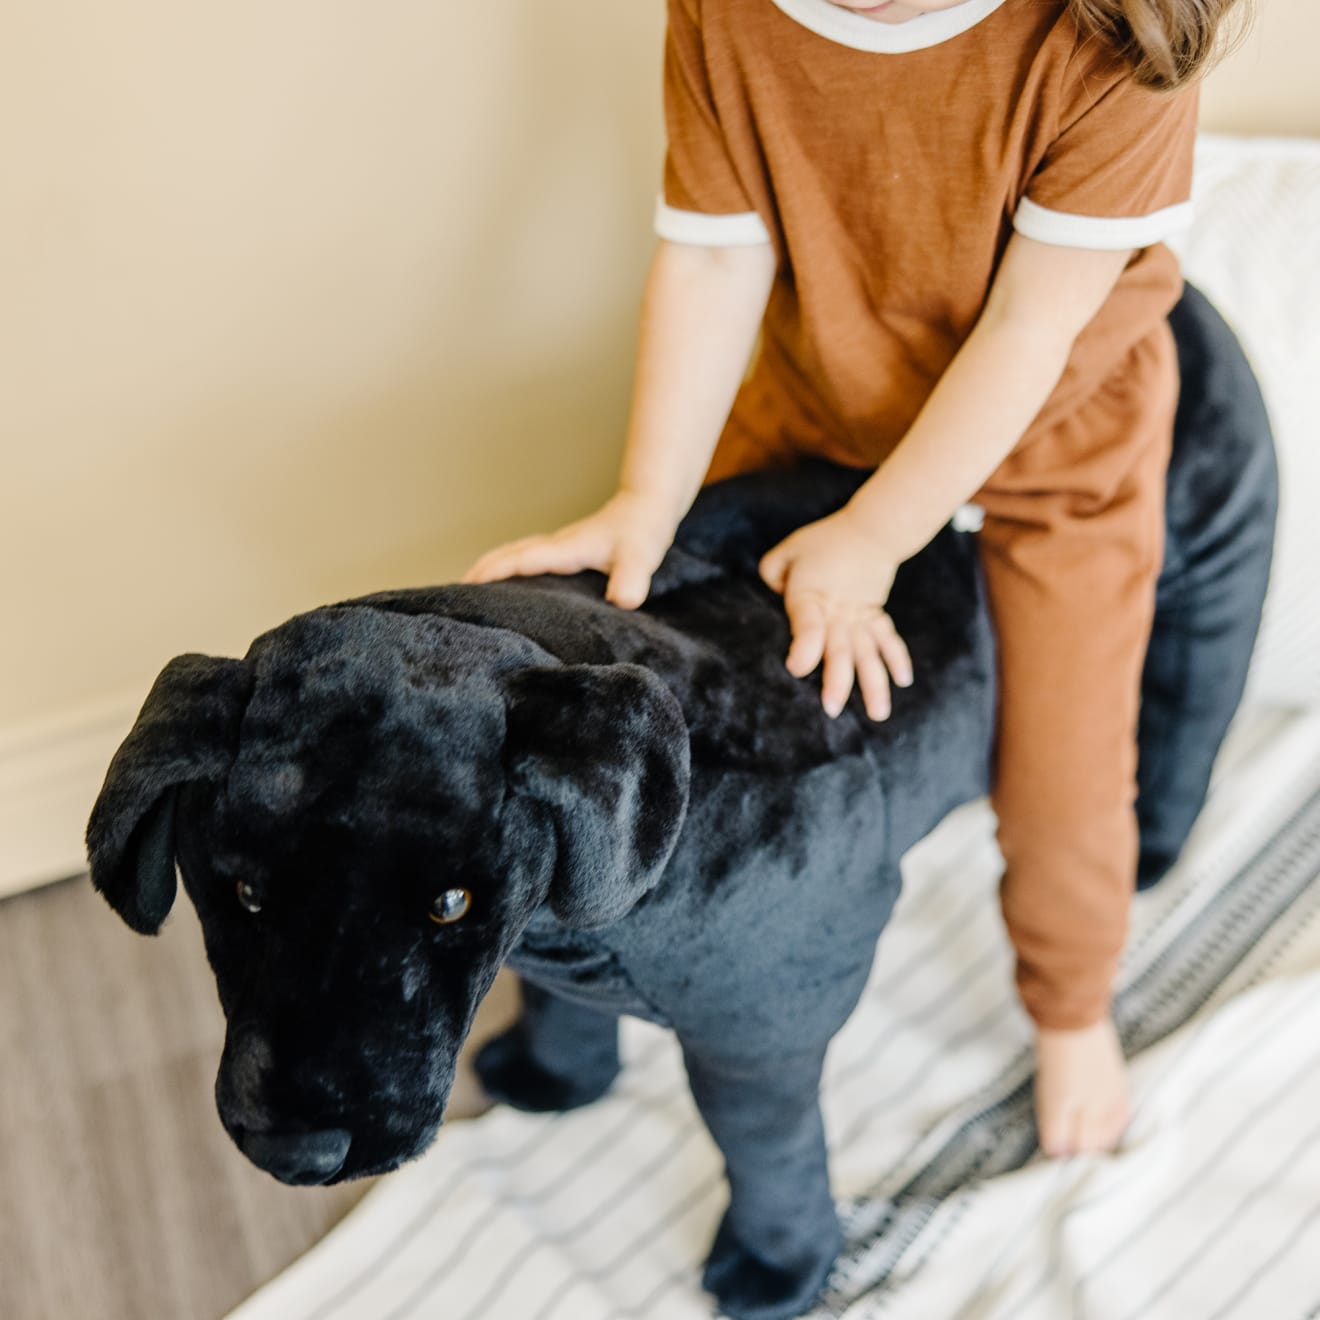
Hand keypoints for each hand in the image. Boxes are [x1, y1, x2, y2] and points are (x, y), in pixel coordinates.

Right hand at [461, 488, 676, 608]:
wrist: (647, 507)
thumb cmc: (642, 533)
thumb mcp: (641, 557)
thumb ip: (632, 578)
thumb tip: (624, 601)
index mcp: (566, 549)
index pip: (523, 560)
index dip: (496, 573)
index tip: (469, 588)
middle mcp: (554, 545)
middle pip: (506, 555)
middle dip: (480, 572)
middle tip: (452, 596)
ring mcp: (555, 546)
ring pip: (511, 554)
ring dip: (487, 569)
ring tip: (466, 593)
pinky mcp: (561, 551)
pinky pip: (523, 558)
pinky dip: (504, 568)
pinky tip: (502, 585)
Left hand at [758, 507, 912, 720]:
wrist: (871, 528)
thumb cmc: (823, 540)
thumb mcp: (788, 550)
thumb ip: (772, 571)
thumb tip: (772, 593)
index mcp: (811, 596)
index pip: (808, 625)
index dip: (803, 648)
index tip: (796, 669)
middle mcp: (838, 611)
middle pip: (840, 648)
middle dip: (837, 681)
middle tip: (832, 709)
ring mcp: (861, 615)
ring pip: (869, 653)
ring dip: (875, 684)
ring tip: (879, 714)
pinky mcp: (876, 615)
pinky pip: (888, 639)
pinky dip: (898, 659)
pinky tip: (903, 682)